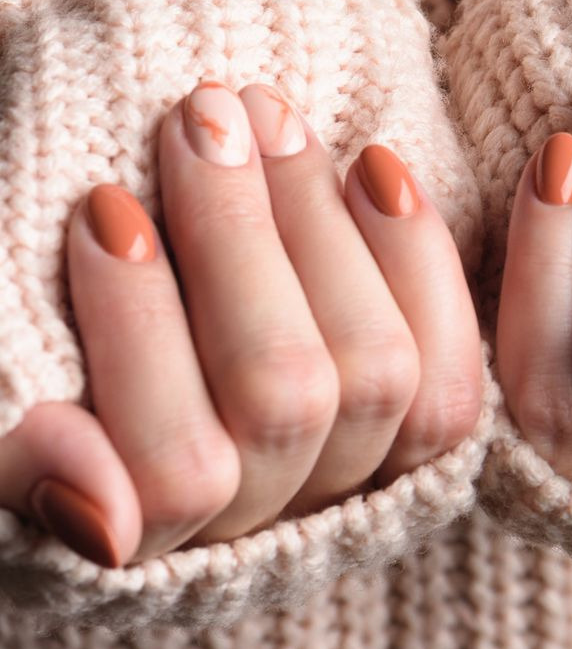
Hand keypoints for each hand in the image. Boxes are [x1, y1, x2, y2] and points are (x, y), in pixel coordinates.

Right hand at [0, 81, 482, 565]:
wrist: (197, 323)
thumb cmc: (93, 358)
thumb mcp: (33, 408)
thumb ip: (31, 458)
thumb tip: (99, 519)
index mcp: (160, 530)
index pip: (174, 469)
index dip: (141, 330)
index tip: (109, 205)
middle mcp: (274, 518)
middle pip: (285, 395)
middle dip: (238, 239)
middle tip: (204, 117)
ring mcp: (361, 474)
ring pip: (376, 371)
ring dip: (322, 228)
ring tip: (273, 122)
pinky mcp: (426, 430)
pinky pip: (452, 364)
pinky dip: (419, 258)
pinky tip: (376, 167)